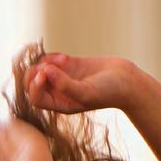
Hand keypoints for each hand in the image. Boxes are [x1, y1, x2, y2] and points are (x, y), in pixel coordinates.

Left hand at [23, 54, 138, 113]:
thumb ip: (65, 85)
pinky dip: (54, 56)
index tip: (43, 75)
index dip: (34, 86)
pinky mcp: (69, 65)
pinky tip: (67, 57)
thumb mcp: (87, 93)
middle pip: (33, 83)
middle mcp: (59, 92)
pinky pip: (50, 59)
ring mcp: (63, 78)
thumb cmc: (109, 92)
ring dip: (46, 62)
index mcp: (61, 104)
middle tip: (49, 67)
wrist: (128, 81)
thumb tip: (45, 70)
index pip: (36, 98)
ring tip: (65, 60)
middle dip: (35, 72)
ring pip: (40, 68)